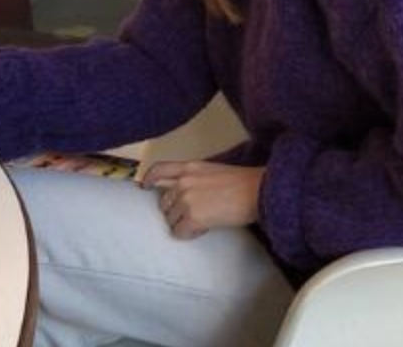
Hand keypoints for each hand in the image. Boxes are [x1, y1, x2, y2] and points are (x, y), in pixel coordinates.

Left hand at [141, 160, 265, 239]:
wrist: (257, 191)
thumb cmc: (243, 182)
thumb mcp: (213, 171)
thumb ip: (193, 178)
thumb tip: (184, 194)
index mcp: (190, 167)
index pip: (160, 170)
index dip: (150, 179)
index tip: (145, 186)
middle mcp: (184, 181)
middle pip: (164, 202)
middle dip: (176, 211)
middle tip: (196, 213)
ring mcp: (186, 199)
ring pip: (171, 220)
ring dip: (184, 223)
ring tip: (205, 219)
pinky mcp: (192, 217)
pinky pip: (179, 232)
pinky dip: (190, 234)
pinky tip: (205, 228)